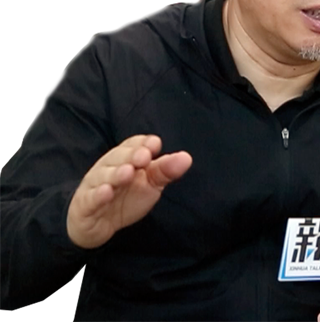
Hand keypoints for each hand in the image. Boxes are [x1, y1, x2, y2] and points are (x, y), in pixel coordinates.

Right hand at [66, 134, 191, 248]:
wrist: (95, 225)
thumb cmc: (125, 197)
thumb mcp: (149, 184)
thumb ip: (166, 170)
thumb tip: (187, 157)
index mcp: (124, 158)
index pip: (132, 145)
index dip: (142, 143)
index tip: (155, 144)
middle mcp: (108, 167)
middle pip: (118, 157)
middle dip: (131, 156)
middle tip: (144, 157)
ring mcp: (95, 185)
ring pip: (104, 176)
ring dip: (116, 173)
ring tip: (128, 172)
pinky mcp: (85, 205)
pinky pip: (90, 198)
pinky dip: (98, 195)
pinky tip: (106, 192)